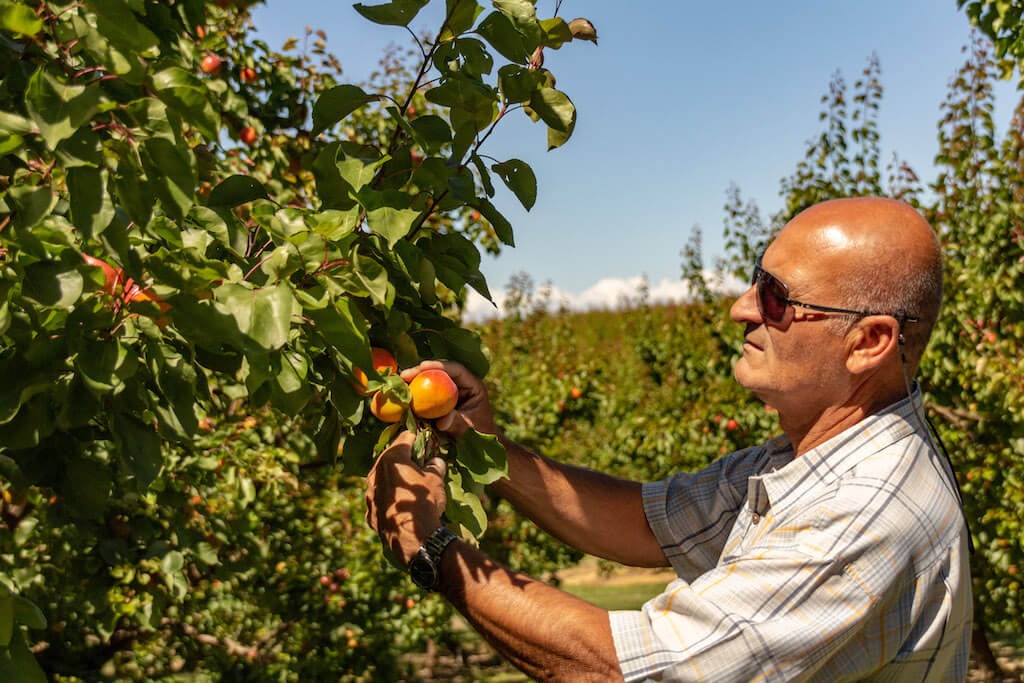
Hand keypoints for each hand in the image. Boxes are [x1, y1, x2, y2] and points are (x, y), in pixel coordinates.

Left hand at [365, 430, 446, 564]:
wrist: (413, 539)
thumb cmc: (425, 503)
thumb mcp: (436, 480)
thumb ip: (434, 467)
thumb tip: (435, 462)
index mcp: (391, 460)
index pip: (404, 439)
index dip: (415, 437)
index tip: (422, 438)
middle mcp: (375, 474)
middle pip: (389, 458)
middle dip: (402, 458)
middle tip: (416, 461)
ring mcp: (369, 494)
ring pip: (381, 479)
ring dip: (393, 479)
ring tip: (407, 485)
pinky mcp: (370, 513)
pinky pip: (379, 499)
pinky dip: (388, 499)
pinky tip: (399, 505)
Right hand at [401, 360, 497, 437]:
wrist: (480, 442)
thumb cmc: (480, 433)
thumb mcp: (470, 428)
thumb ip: (457, 422)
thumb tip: (442, 421)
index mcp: (473, 385)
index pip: (456, 369)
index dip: (439, 366)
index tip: (422, 366)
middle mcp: (461, 384)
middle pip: (441, 372)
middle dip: (422, 371)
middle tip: (404, 375)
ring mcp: (450, 390)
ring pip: (432, 380)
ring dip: (416, 381)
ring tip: (399, 382)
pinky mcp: (441, 399)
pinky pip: (428, 393)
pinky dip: (416, 393)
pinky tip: (403, 394)